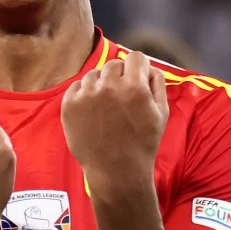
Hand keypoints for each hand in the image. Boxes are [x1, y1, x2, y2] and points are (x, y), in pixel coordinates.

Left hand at [61, 53, 168, 200]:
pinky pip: (77, 87)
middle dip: (120, 77)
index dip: (139, 68)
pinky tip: (92, 112)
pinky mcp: (69, 105)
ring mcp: (86, 95)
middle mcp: (108, 86)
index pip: (136, 58)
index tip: (137, 80)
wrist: (115, 171)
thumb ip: (157, 83)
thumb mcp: (161, 113)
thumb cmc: (142, 144)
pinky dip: (84, 94)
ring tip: (105, 108)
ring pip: (94, 75)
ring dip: (101, 85)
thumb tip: (148, 67)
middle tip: (121, 98)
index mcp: (134, 86)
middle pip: (114, 64)